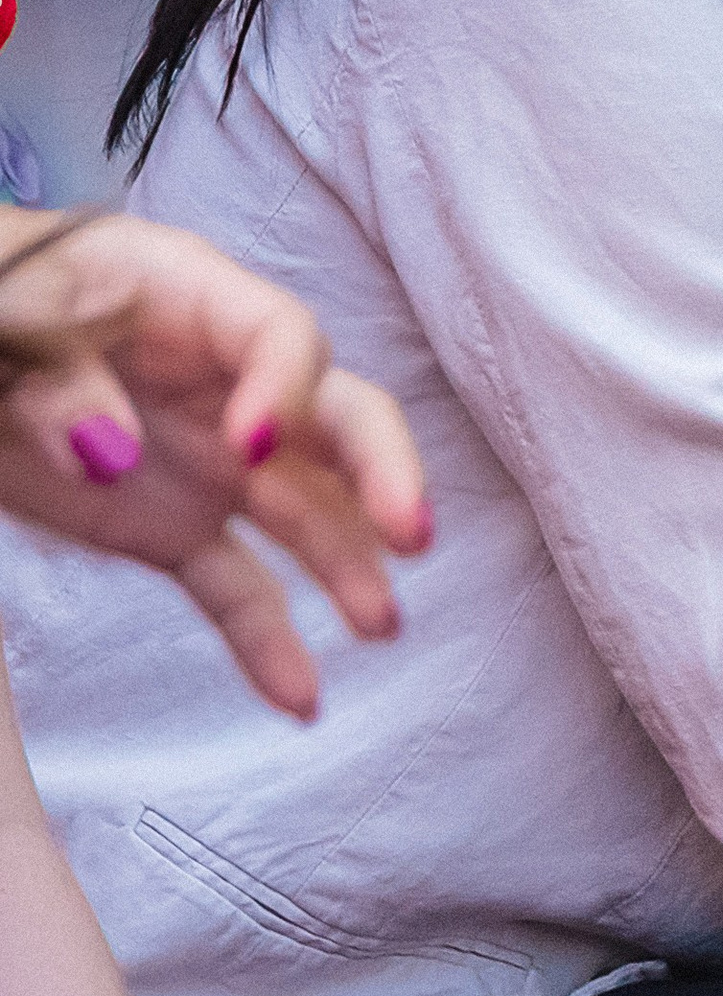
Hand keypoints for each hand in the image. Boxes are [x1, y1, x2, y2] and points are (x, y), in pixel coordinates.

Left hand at [0, 213, 428, 715]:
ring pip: (305, 512)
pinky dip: (266, 642)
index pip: (277, 334)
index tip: (253, 446)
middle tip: (410, 533)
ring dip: (348, 566)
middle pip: (334, 418)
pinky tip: (299, 697)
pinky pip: (237, 586)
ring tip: (379, 626)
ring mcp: (209, 460)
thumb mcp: (7, 319)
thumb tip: (107, 452)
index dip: (284, 386)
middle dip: (380, 474)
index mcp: (187, 298)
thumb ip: (54, 379)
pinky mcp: (176, 528)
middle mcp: (225, 381)